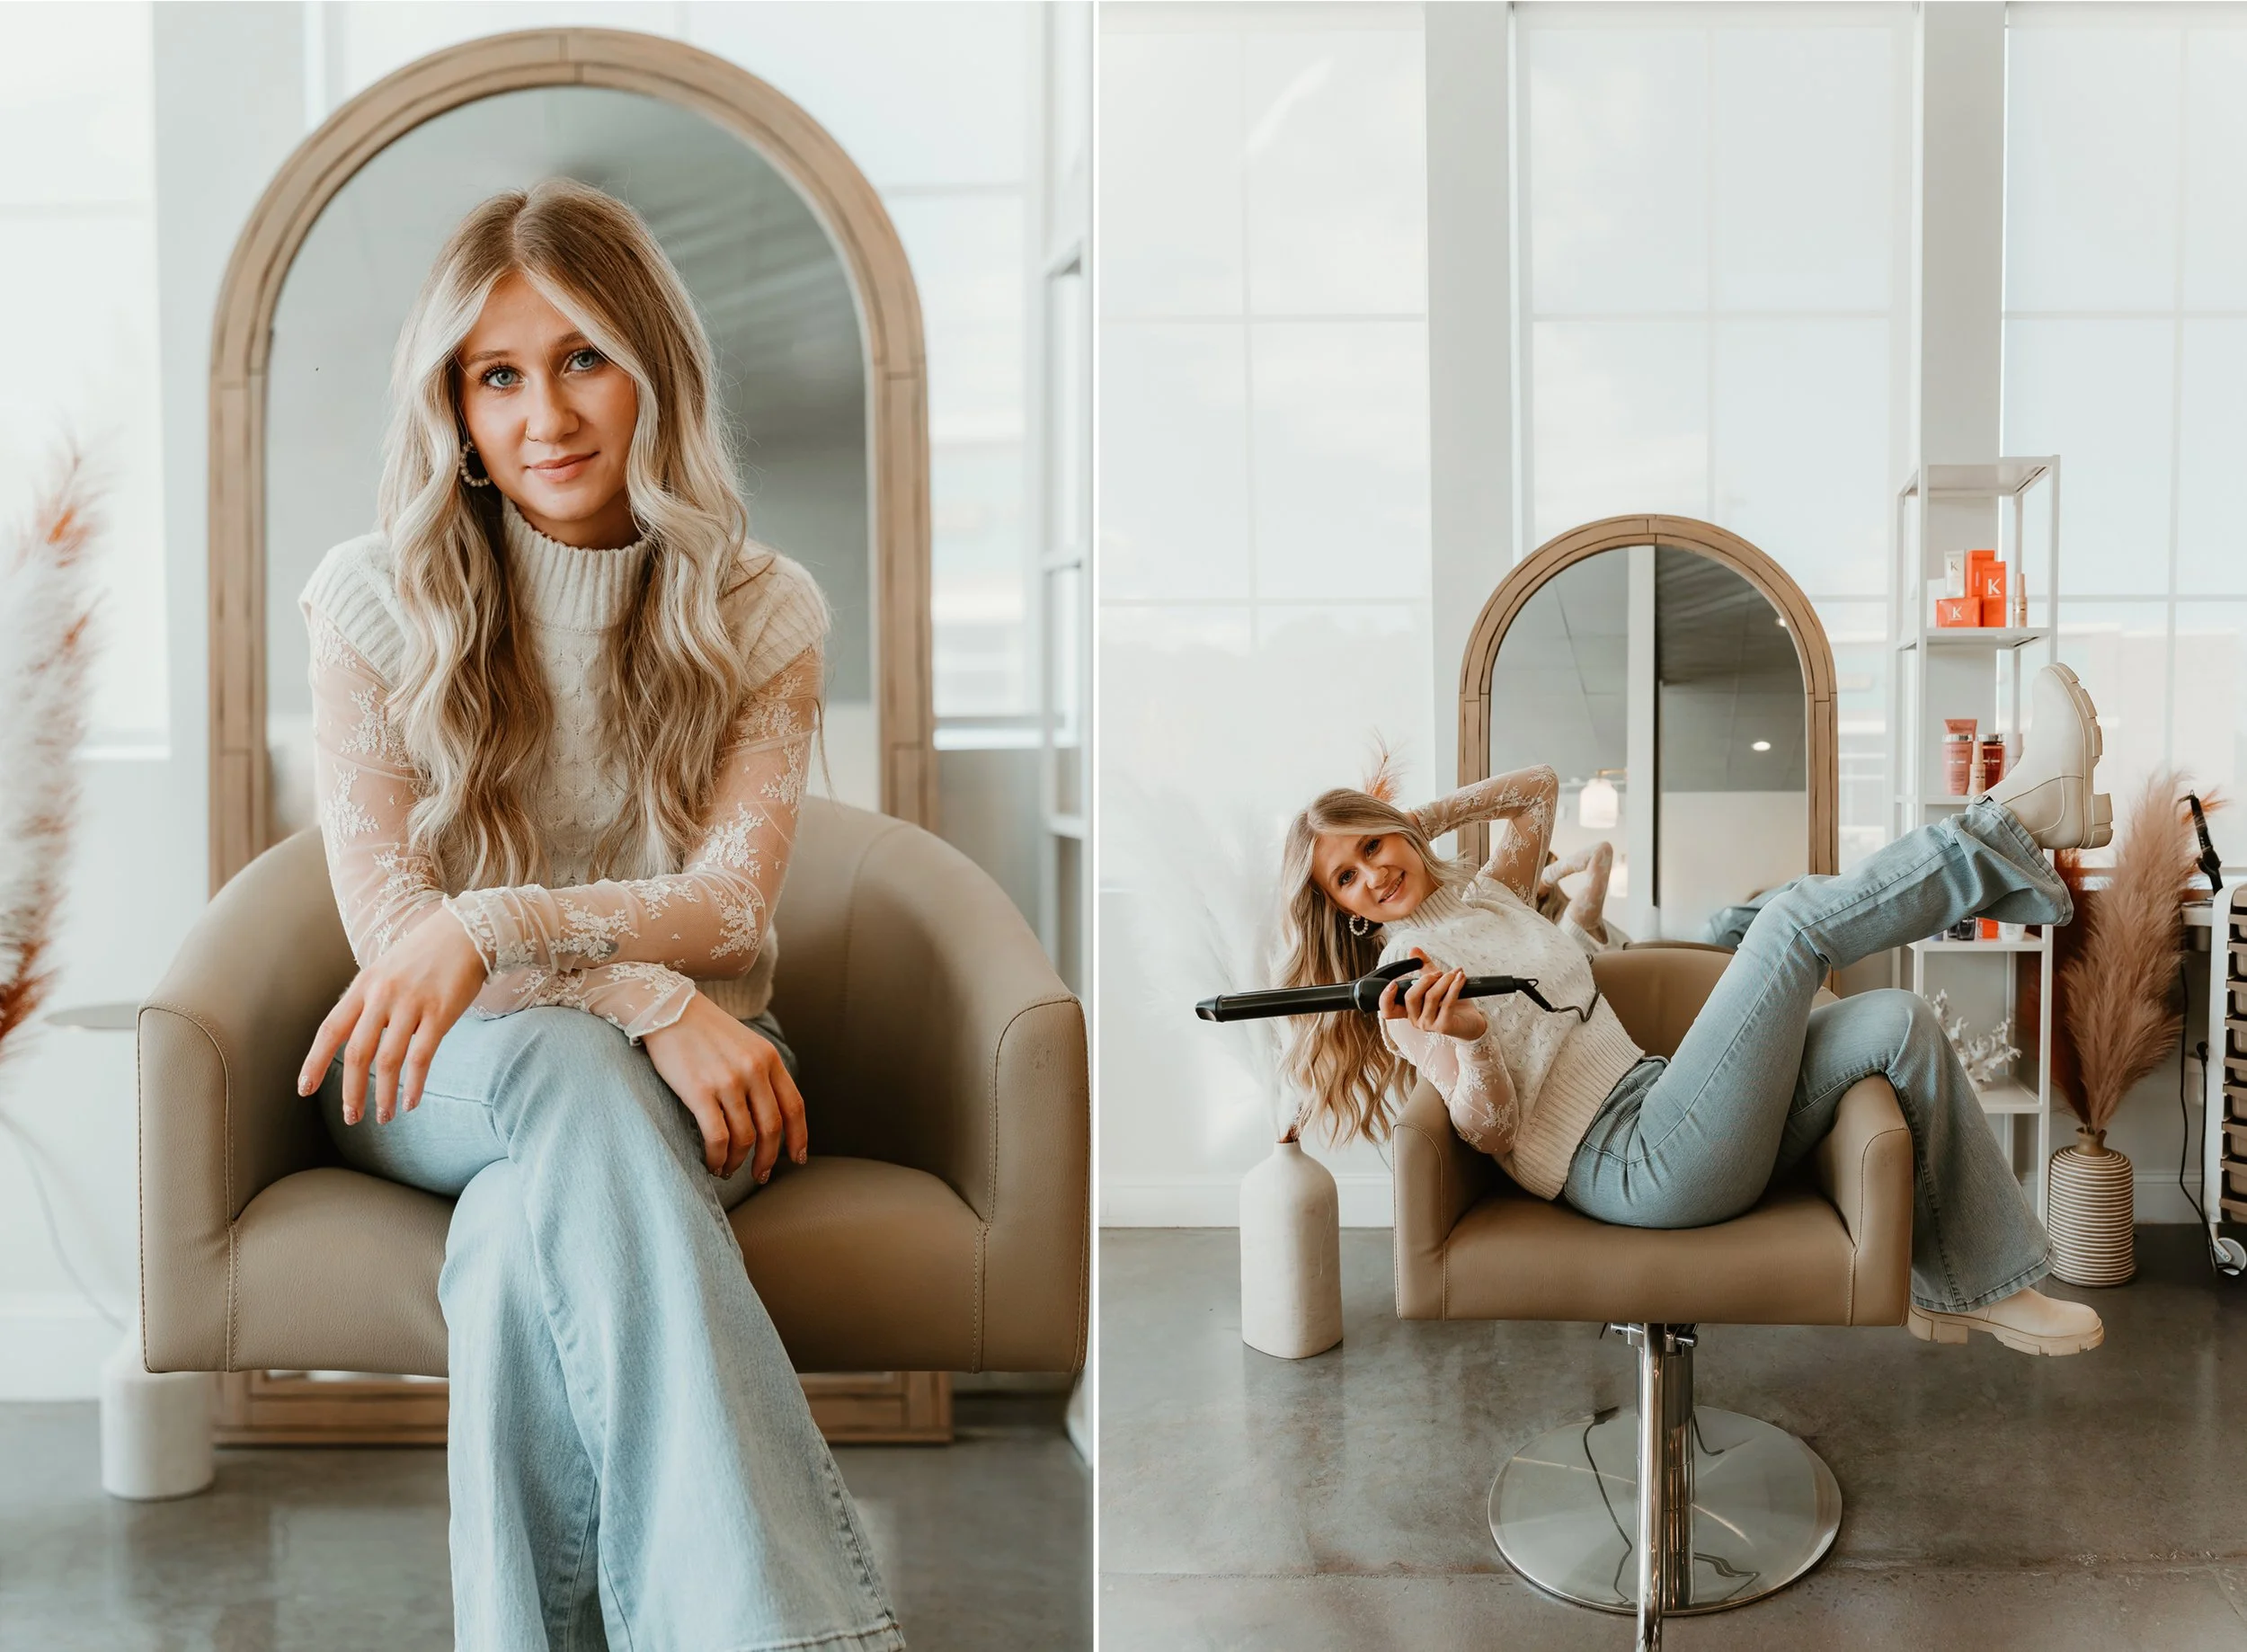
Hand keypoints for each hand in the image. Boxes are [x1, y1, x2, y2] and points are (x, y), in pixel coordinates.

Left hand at [298, 905, 488, 1123]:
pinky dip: (414, 1084)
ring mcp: (411, 1004)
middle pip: (357, 1052)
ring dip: (384, 1095)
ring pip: (388, 1060)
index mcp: (364, 985)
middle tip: (351, 1117)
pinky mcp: (440, 1012)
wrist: (467, 930)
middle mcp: (382, 995)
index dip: (314, 1062)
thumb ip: (370, 1001)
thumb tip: (356, 1038)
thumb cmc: (426, 954)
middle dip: (351, 1091)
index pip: (330, 1030)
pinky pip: (422, 1057)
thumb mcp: (387, 970)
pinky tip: (412, 1101)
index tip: (304, 1089)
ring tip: (384, 1117)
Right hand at [640, 992, 807, 1181]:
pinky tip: (712, 1163)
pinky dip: (717, 1157)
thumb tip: (768, 1114)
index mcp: (768, 1058)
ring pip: (745, 1137)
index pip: (794, 1106)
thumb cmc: (702, 1029)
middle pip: (772, 1128)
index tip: (797, 1158)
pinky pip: (717, 1137)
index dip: (798, 1138)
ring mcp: (728, 1080)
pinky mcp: (700, 1091)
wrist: (665, 1008)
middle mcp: (753, 1069)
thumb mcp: (744, 1043)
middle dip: (768, 1158)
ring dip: (738, 1162)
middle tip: (760, 1175)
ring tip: (727, 1170)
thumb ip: (760, 1072)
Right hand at [1378, 946, 1487, 1040]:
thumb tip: (1413, 950)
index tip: (1393, 983)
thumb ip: (1424, 968)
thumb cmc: (1452, 1004)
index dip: (1385, 998)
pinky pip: (1447, 1003)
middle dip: (1425, 980)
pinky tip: (1460, 978)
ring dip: (1444, 981)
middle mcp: (1416, 1020)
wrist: (1471, 1021)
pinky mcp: (1444, 1026)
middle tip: (1439, 973)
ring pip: (1431, 997)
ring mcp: (1429, 1025)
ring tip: (1454, 974)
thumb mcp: (1436, 983)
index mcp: (1409, 1010)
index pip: (1388, 1010)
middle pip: (1410, 997)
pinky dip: (1454, 987)